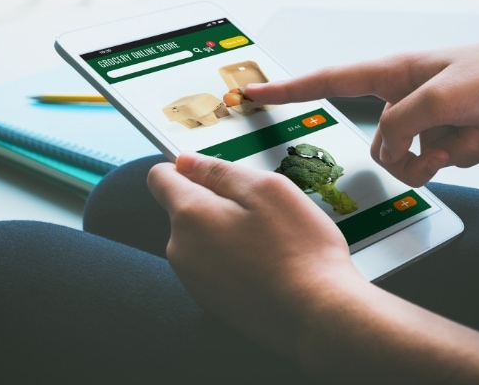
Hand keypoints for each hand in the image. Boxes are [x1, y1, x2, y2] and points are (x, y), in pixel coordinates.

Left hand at [148, 152, 361, 359]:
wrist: (318, 315)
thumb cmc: (298, 249)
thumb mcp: (265, 188)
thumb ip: (218, 170)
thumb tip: (185, 161)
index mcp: (190, 215)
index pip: (160, 177)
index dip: (186, 167)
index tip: (214, 173)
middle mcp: (181, 249)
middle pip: (186, 207)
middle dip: (216, 200)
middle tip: (259, 210)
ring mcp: (193, 279)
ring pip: (202, 235)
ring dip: (227, 229)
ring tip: (267, 240)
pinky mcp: (209, 299)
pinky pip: (213, 262)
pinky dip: (233, 256)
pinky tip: (265, 263)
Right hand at [246, 38, 478, 186]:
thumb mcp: (441, 98)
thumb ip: (402, 125)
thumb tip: (388, 148)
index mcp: (394, 72)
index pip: (328, 80)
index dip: (289, 89)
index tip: (256, 93)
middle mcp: (407, 94)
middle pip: (381, 140)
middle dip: (409, 153)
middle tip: (438, 144)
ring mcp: (431, 113)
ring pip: (412, 155)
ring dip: (442, 155)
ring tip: (470, 133)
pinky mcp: (453, 129)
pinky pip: (444, 157)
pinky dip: (466, 153)